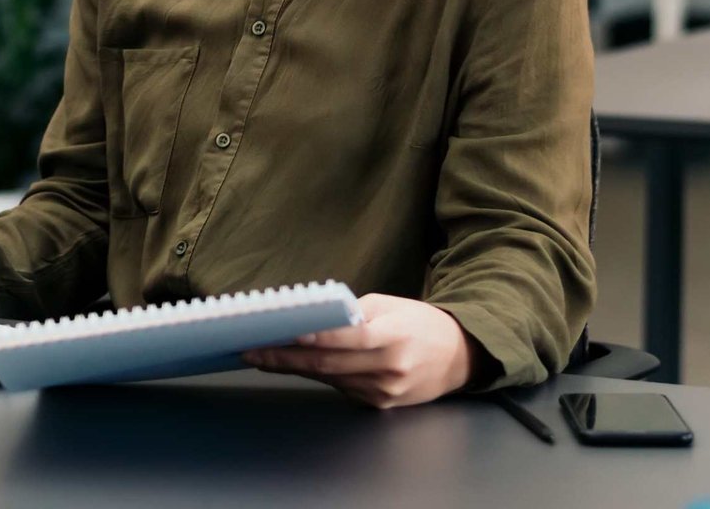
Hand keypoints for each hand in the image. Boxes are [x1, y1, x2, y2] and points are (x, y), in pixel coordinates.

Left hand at [240, 293, 480, 408]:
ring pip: (329, 378)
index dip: (314, 337)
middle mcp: (388, 368)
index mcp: (393, 337)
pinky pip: (341, 388)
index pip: (347, 338)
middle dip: (285, 359)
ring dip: (292, 368)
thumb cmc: (418, 323)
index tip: (282, 332)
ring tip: (260, 355)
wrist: (458, 357)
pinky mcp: (380, 404)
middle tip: (251, 350)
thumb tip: (310, 318)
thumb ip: (351, 314)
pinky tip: (292, 366)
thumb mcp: (388, 305)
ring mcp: (384, 391)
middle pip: (328, 365)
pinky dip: (316, 375)